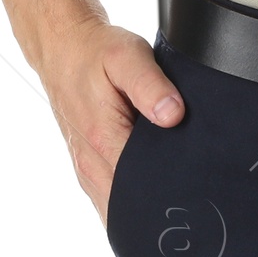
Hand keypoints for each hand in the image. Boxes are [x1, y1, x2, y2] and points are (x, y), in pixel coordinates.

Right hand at [34, 19, 185, 226]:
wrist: (62, 49)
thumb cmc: (96, 52)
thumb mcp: (127, 56)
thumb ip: (150, 86)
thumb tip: (174, 116)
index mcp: (104, 140)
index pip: (143, 186)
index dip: (171, 188)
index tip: (195, 187)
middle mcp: (92, 164)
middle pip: (131, 204)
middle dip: (160, 205)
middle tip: (192, 198)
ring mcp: (87, 169)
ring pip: (118, 207)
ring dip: (143, 206)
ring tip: (174, 197)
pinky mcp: (87, 167)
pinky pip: (109, 198)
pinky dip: (128, 200)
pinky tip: (149, 191)